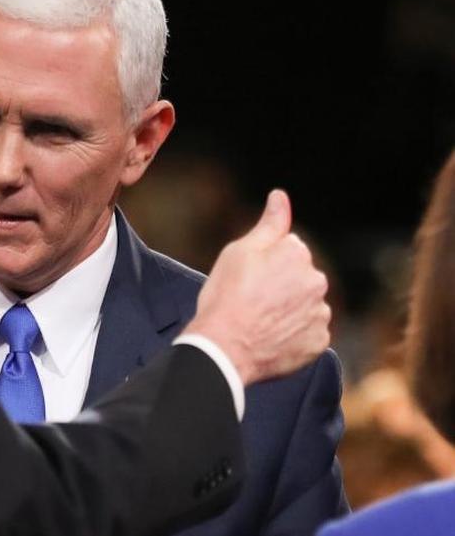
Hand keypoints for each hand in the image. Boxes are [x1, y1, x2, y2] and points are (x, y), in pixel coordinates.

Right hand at [184, 189, 330, 384]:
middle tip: (252, 300)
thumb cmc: (226, 297)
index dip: (265, 264)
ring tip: (260, 322)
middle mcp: (316, 281)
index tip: (248, 278)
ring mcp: (319, 314)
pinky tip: (271, 337)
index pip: (288, 250)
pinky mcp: (318, 343)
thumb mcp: (239, 252)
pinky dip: (293, 335)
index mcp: (297, 253)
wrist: (224, 348)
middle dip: (282, 285)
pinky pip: (308, 333)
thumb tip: (280, 196)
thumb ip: (269, 224)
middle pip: (300, 277)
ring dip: (289, 310)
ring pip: (305, 305)